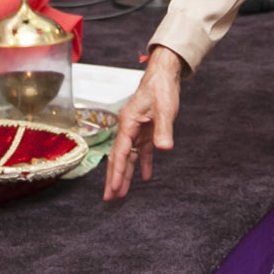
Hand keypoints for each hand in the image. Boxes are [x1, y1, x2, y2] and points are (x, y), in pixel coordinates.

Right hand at [104, 48, 182, 200]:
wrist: (164, 74)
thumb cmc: (161, 88)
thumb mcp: (164, 109)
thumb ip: (163, 129)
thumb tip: (164, 149)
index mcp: (128, 123)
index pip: (120, 152)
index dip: (117, 172)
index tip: (114, 189)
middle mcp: (128, 128)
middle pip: (118, 157)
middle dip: (114, 178)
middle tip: (109, 199)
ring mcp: (136, 130)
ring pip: (128, 157)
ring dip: (126, 174)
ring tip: (121, 194)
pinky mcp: (146, 130)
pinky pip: (142, 151)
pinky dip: (143, 163)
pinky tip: (144, 177)